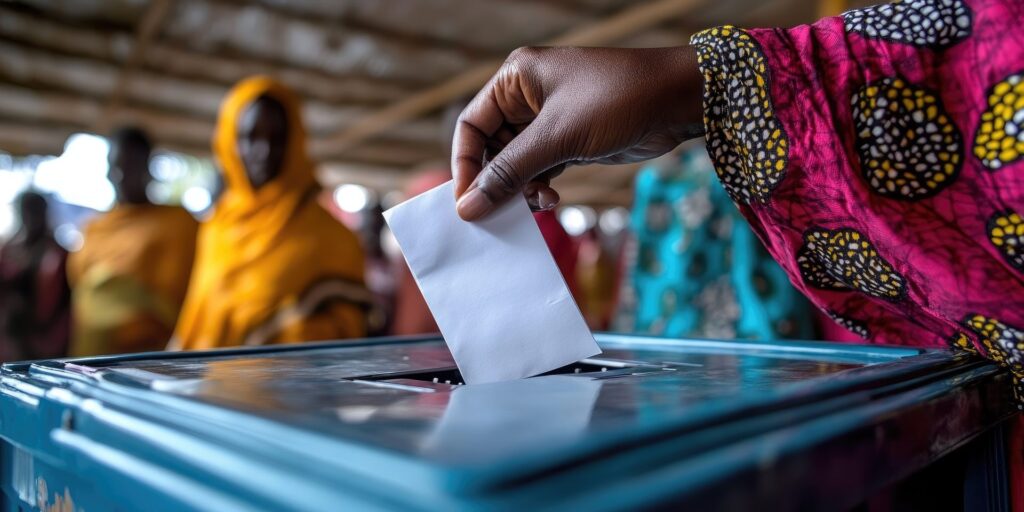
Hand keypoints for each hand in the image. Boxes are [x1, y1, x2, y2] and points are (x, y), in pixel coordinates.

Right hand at [452, 46, 704, 220]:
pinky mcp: (571, 140)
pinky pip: (541, 169)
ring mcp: (550, 120)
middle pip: (491, 148)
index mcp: (516, 79)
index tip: (467, 203)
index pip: (471, 126)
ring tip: (538, 204)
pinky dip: (541, 188)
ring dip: (521, 189)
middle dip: (495, 182)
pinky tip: (552, 200)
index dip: (465, 166)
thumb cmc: (619, 101)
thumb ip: (510, 172)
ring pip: (516, 164)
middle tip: (498, 216)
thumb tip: (468, 207)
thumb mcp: (559, 137)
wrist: (680, 100)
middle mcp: (528, 97)